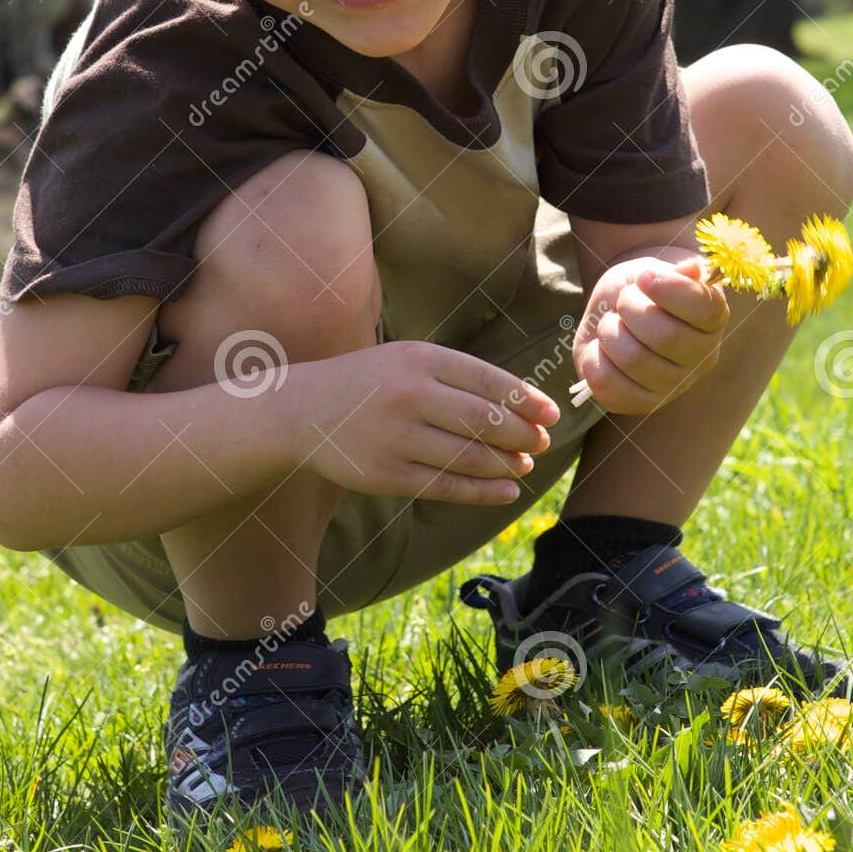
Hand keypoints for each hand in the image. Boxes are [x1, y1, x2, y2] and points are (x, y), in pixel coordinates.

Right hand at [294, 340, 560, 504]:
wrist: (302, 411)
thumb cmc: (368, 382)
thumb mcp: (408, 359)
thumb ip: (457, 374)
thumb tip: (522, 400)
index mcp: (420, 359)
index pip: (488, 380)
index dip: (526, 400)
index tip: (550, 414)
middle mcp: (409, 395)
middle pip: (484, 420)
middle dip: (522, 435)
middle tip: (540, 442)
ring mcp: (396, 437)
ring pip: (470, 457)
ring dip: (506, 465)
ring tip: (524, 465)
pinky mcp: (386, 475)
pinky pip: (446, 486)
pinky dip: (483, 492)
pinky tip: (506, 491)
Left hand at [573, 254, 728, 414]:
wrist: (619, 310)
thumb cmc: (643, 288)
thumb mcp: (655, 269)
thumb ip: (675, 271)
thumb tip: (694, 269)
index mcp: (714, 319)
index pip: (703, 309)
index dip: (668, 290)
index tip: (643, 277)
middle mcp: (702, 357)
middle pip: (664, 336)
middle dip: (631, 308)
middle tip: (623, 300)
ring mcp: (674, 385)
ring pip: (633, 360)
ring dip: (610, 332)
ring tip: (611, 323)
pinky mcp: (641, 403)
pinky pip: (608, 385)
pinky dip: (594, 359)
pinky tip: (600, 348)